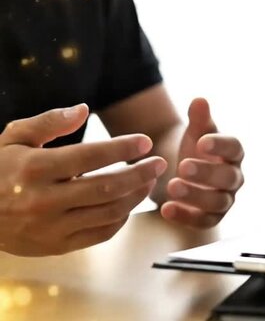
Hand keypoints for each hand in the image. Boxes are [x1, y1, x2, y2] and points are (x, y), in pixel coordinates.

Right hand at [0, 104, 166, 255]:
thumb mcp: (13, 137)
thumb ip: (48, 121)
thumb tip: (84, 109)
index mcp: (34, 169)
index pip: (90, 156)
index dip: (123, 148)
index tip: (145, 142)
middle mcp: (44, 200)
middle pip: (107, 187)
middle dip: (140, 174)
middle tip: (160, 163)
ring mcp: (51, 227)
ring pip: (108, 213)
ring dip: (136, 196)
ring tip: (150, 181)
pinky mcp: (57, 246)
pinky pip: (100, 234)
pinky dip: (121, 219)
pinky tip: (130, 203)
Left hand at [162, 98, 243, 227]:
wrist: (183, 172)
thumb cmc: (195, 150)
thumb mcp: (195, 132)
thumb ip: (199, 119)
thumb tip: (199, 100)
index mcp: (233, 154)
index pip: (234, 149)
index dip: (220, 145)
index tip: (201, 142)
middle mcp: (234, 178)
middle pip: (228, 178)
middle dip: (207, 173)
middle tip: (183, 166)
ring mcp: (224, 199)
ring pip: (218, 202)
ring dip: (196, 196)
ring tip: (171, 186)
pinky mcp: (210, 217)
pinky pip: (203, 221)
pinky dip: (185, 217)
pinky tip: (165, 209)